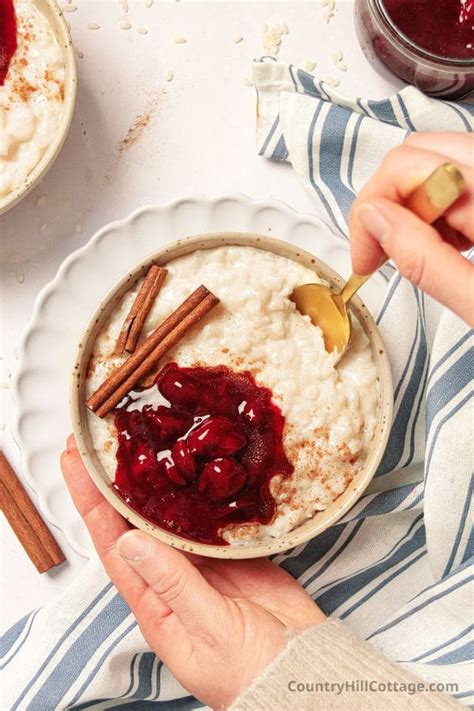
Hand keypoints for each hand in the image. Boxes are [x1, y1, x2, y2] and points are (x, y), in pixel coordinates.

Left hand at [61, 436, 324, 709]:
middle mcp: (171, 577)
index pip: (112, 543)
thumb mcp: (210, 630)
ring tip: (139, 442)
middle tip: (98, 439)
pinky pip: (207, 514)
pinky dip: (198, 489)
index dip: (91, 501)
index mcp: (155, 603)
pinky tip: (192, 465)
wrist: (303, 671)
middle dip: (113, 481)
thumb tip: (129, 541)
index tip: (75, 462)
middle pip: (134, 521)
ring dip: (153, 480)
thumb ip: (174, 585)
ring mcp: (201, 563)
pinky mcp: (230, 552)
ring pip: (169, 512)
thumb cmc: (253, 670)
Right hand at [349, 132, 473, 325]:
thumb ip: (425, 260)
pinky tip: (448, 242)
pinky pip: (458, 175)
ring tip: (420, 252)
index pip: (407, 166)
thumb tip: (373, 222)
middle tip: (380, 251)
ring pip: (437, 160)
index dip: (370, 211)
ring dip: (412, 205)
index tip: (364, 258)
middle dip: (385, 201)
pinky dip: (438, 207)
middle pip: (417, 152)